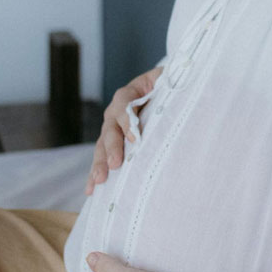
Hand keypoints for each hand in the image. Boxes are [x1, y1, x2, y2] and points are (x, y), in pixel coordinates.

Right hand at [85, 65, 163, 194]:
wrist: (167, 94)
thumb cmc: (171, 87)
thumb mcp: (171, 83)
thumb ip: (171, 90)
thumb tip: (179, 106)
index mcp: (131, 93)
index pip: (124, 103)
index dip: (128, 120)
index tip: (135, 139)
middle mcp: (117, 111)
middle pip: (111, 127)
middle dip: (112, 147)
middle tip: (114, 164)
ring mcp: (113, 128)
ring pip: (102, 145)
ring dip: (100, 163)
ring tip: (100, 180)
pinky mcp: (114, 145)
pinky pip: (103, 158)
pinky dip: (96, 173)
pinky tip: (92, 189)